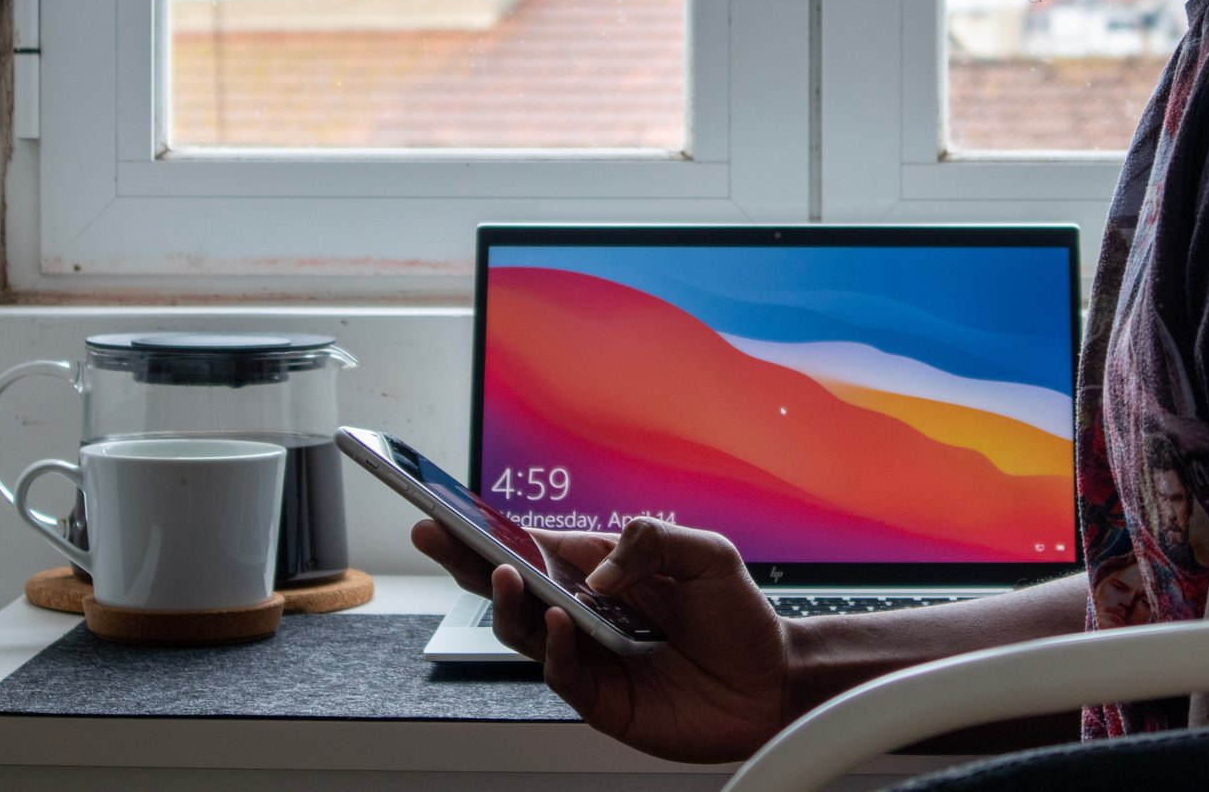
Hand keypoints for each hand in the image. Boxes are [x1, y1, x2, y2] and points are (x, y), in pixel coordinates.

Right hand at [412, 517, 794, 762]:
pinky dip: (552, 647)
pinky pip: (560, 672)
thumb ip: (653, 542)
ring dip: (507, 601)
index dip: (491, 531)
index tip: (451, 511)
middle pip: (511, 585)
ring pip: (523, 629)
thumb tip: (599, 569)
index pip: (535, 547)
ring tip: (505, 575)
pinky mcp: (600, 697)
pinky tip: (558, 624)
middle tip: (435, 532)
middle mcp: (585, 611)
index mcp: (602, 570)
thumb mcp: (707, 554)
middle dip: (468, 559)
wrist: (773, 682)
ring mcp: (588, 655)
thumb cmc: (739, 616)